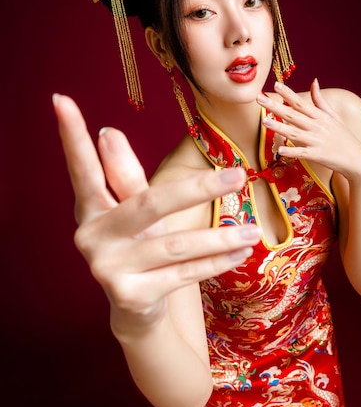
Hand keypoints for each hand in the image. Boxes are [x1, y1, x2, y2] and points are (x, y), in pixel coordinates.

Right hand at [53, 95, 260, 320]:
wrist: (136, 307)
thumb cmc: (138, 244)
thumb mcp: (132, 208)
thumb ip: (124, 174)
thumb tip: (108, 132)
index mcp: (89, 208)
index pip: (82, 168)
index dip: (71, 136)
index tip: (60, 99)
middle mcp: (91, 236)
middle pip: (149, 203)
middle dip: (198, 190)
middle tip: (239, 174)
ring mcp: (108, 269)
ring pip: (175, 245)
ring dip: (219, 237)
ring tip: (254, 231)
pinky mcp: (131, 296)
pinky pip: (183, 274)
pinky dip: (215, 263)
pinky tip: (240, 253)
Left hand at [257, 79, 360, 180]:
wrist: (358, 160)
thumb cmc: (344, 137)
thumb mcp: (334, 116)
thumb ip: (320, 101)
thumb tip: (314, 81)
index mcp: (320, 116)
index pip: (301, 102)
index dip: (288, 93)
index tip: (276, 84)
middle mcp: (317, 126)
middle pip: (293, 115)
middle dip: (274, 106)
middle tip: (259, 98)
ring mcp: (317, 141)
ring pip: (295, 132)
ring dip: (279, 127)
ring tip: (264, 121)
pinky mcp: (318, 155)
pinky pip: (302, 153)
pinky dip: (291, 151)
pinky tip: (279, 150)